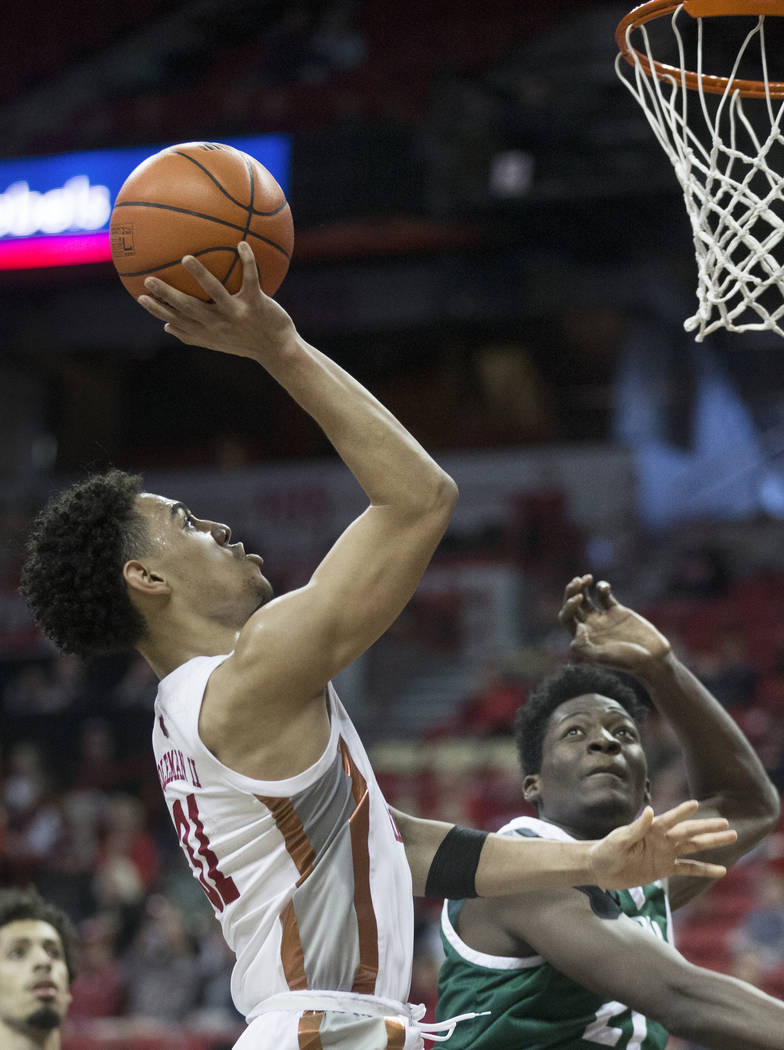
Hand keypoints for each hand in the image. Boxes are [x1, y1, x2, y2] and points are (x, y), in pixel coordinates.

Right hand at [136, 241, 295, 359]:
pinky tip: (241, 243)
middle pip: (188, 308)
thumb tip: (166, 328)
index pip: (177, 321)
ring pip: (216, 292)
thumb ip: (192, 335)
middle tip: (149, 278)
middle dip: (167, 294)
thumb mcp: (218, 343)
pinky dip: (248, 261)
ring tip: (187, 258)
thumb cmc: (246, 343)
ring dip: (201, 276)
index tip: (139, 296)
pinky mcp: (256, 305)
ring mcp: (237, 313)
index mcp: (207, 331)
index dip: (158, 310)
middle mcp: (219, 323)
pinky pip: (251, 279)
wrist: (278, 351)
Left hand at [558, 574, 670, 672]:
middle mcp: (590, 627)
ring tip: (586, 578)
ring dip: (583, 587)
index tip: (579, 600)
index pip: (566, 617)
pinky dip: (602, 588)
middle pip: (573, 606)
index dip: (568, 606)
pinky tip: (604, 587)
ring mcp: (603, 618)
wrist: (652, 658)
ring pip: (586, 599)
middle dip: (571, 592)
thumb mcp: (602, 657)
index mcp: (582, 638)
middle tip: (577, 581)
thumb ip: (583, 647)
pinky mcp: (617, 611)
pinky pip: (604, 596)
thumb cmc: (627, 661)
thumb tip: (577, 628)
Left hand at [588, 800, 736, 889]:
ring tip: (732, 838)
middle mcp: (662, 839)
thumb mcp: (619, 839)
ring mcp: (665, 854)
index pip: (669, 818)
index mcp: (651, 829)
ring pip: (694, 847)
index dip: (682, 812)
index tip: (696, 804)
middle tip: (727, 823)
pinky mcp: (664, 869)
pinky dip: (704, 869)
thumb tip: (649, 810)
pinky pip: (688, 868)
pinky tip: (720, 870)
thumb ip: (636, 827)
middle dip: (708, 828)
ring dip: (712, 844)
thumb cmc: (606, 850)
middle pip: (689, 832)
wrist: (600, 869)